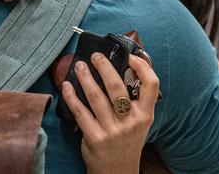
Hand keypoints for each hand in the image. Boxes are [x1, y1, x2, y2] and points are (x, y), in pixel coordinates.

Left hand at [61, 54, 159, 173]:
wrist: (117, 170)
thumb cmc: (126, 140)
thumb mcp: (139, 121)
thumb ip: (134, 100)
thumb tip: (119, 69)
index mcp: (145, 115)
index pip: (151, 86)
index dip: (142, 67)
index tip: (130, 56)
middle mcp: (130, 122)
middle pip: (117, 87)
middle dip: (104, 66)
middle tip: (95, 56)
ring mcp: (112, 130)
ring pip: (96, 96)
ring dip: (85, 77)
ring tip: (79, 66)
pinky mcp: (94, 137)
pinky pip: (80, 111)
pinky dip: (71, 96)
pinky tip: (66, 86)